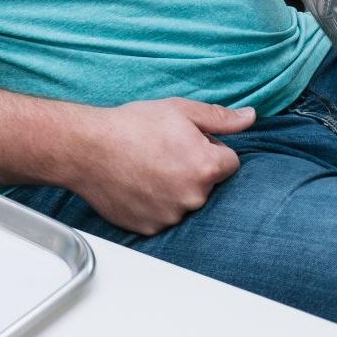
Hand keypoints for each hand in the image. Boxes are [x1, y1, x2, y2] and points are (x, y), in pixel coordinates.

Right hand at [67, 98, 255, 234]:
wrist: (86, 147)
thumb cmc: (129, 125)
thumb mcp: (177, 109)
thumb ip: (219, 117)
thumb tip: (251, 118)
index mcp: (206, 166)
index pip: (229, 161)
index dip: (207, 148)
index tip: (183, 141)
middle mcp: (194, 196)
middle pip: (207, 183)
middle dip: (191, 169)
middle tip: (161, 152)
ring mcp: (172, 215)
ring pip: (184, 201)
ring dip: (172, 188)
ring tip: (144, 167)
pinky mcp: (151, 227)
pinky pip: (162, 216)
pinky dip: (152, 203)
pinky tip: (135, 184)